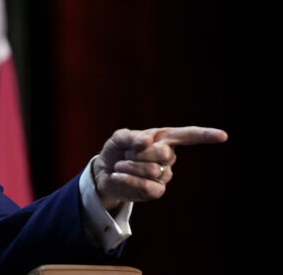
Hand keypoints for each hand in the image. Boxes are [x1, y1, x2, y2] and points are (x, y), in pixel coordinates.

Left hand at [93, 126, 227, 209]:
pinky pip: (147, 185)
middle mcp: (168, 157)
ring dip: (129, 165)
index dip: (205, 135)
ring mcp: (165, 175)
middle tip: (126, 153)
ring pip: (152, 170)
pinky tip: (117, 175)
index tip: (223, 136)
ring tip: (120, 164)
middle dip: (138, 152)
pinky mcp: (157, 191)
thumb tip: (147, 141)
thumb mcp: (119, 138)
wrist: (104, 172)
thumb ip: (131, 136)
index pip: (188, 135)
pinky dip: (128, 178)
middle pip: (163, 152)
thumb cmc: (117, 151)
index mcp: (163, 138)